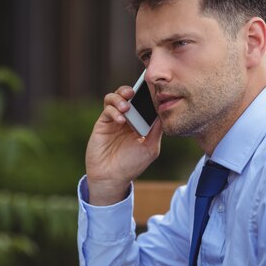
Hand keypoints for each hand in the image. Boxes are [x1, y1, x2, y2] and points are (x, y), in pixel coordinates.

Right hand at [85, 86, 162, 205]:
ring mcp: (114, 120)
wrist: (112, 177)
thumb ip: (156, 130)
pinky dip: (113, 111)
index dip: (147, 94)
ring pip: (115, 97)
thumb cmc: (132, 164)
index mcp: (140, 122)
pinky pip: (107, 109)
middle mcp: (127, 118)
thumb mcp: (150, 147)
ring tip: (126, 107)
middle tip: (135, 92)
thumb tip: (163, 111)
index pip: (144, 103)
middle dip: (132, 90)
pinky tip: (120, 120)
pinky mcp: (102, 123)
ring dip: (120, 97)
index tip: (152, 88)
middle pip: (128, 95)